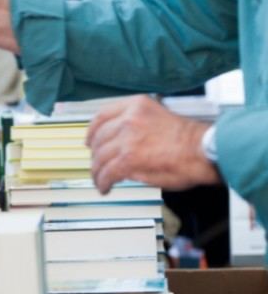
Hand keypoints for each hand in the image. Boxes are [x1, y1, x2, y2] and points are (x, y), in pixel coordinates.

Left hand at [87, 95, 219, 193]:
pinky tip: (105, 187)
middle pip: (99, 140)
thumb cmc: (190, 139)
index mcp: (136, 106)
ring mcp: (126, 138)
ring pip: (100, 158)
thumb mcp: (158, 117)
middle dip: (96, 156)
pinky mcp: (128, 159)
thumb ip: (135, 126)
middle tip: (98, 166)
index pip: (102, 116)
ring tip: (100, 180)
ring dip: (97, 172)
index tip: (89, 140)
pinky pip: (106, 173)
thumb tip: (119, 143)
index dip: (92, 132)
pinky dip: (103, 182)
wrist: (204, 150)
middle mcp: (128, 119)